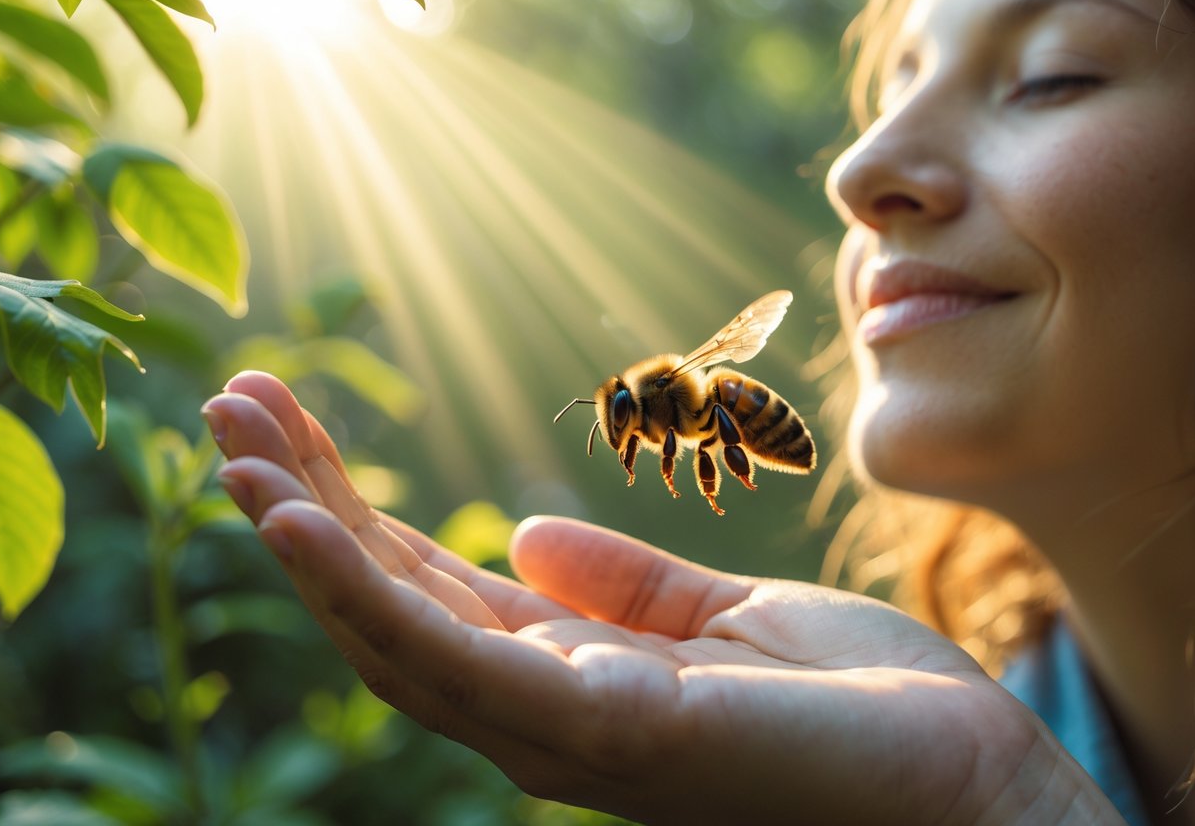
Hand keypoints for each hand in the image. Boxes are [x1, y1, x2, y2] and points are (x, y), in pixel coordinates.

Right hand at [202, 372, 1120, 824]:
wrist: (964, 783)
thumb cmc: (859, 708)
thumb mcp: (724, 616)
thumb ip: (621, 585)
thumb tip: (522, 533)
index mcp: (571, 673)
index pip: (428, 586)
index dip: (351, 514)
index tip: (293, 429)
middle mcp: (541, 711)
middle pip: (388, 603)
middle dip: (303, 509)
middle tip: (231, 410)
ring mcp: (558, 730)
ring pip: (390, 631)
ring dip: (304, 542)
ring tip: (236, 451)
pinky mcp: (595, 731)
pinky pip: (451, 656)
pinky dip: (362, 592)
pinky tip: (301, 526)